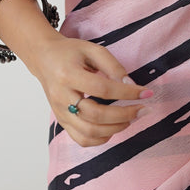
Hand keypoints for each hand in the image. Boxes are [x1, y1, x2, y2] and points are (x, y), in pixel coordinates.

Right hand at [29, 33, 150, 146]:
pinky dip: (101, 138)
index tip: (146, 93)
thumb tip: (132, 87)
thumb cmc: (70, 52)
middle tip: (142, 109)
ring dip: (115, 128)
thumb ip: (113, 67)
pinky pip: (81, 139)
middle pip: (95, 115)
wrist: (44, 59)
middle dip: (124, 115)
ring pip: (89, 132)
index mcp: (68, 74)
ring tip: (131, 118)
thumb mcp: (92, 50)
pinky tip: (113, 128)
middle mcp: (61, 97)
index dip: (127, 93)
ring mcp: (60, 112)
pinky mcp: (61, 121)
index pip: (102, 89)